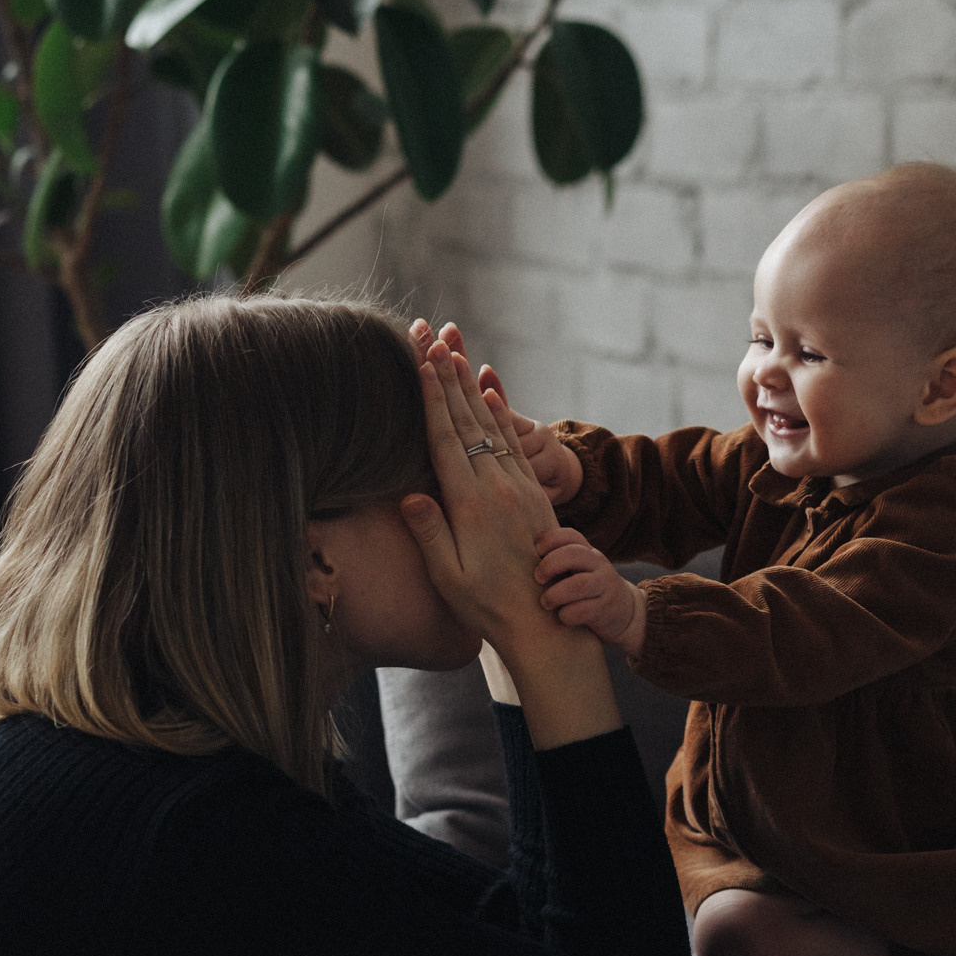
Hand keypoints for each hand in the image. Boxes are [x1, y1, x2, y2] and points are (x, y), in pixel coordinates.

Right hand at [402, 340, 621, 746]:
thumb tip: (408, 495)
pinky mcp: (533, 493)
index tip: (421, 356)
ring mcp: (518, 486)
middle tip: (428, 333)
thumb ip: (431, 534)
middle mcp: (497, 486)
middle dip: (445, 372)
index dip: (431, 394)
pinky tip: (490, 392)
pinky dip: (500, 413)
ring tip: (454, 348)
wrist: (546, 622)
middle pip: (466, 418)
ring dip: (471, 384)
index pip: (445, 437)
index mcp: (470, 504)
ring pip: (491, 424)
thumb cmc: (487, 606)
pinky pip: (514, 443)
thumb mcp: (450, 578)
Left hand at [534, 528, 647, 658]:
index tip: (535, 552)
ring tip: (545, 602)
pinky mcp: (606, 610)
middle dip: (550, 565)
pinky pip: (584, 610)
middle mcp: (598, 564)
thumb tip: (515, 554)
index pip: (570, 535)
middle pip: (574, 555)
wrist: (624, 612)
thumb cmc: (587, 589)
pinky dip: (567, 615)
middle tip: (538, 578)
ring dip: (556, 594)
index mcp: (587, 551)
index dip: (550, 540)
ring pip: (580, 584)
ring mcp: (605, 586)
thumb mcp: (578, 569)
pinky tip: (562, 617)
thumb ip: (558, 560)